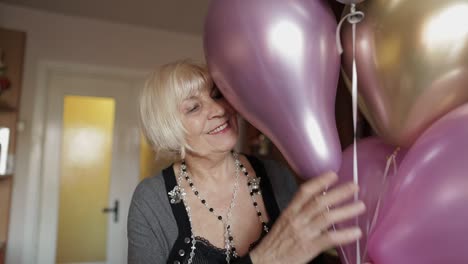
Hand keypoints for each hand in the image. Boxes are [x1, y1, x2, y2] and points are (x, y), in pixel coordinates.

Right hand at [250, 172, 364, 263]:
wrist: (266, 261)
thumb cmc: (276, 244)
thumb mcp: (285, 223)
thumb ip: (300, 214)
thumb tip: (319, 205)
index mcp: (290, 212)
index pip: (304, 191)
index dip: (319, 182)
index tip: (333, 175)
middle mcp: (296, 219)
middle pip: (319, 202)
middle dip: (338, 193)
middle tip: (354, 186)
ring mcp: (303, 233)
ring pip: (326, 217)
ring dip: (345, 210)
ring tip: (360, 206)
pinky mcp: (308, 248)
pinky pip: (329, 239)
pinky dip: (344, 234)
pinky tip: (357, 232)